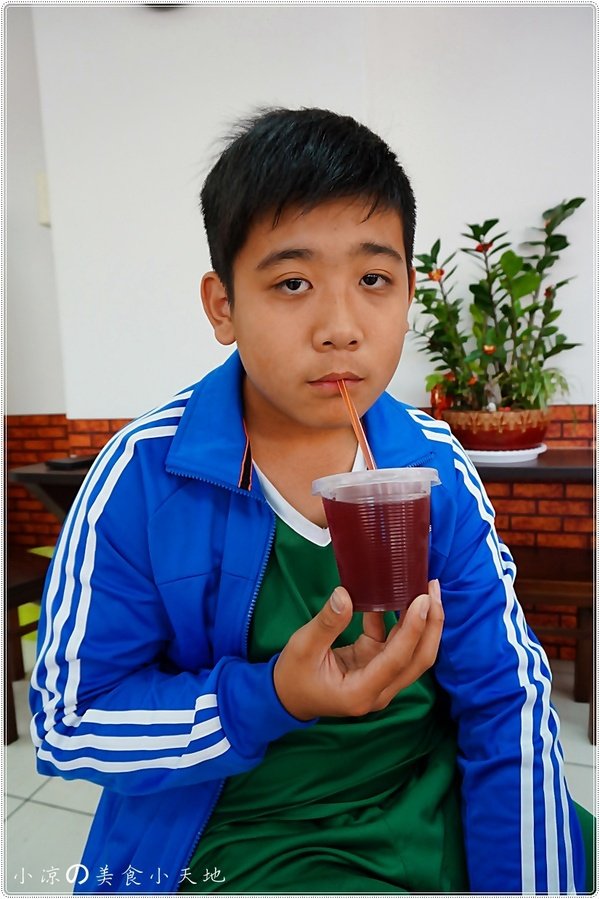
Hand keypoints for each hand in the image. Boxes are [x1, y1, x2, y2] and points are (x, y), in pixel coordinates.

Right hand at [273, 580, 442, 720]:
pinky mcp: (375, 668)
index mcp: (361, 691)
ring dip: (421, 622)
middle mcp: (379, 690)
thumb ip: (326, 623)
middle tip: (433, 588)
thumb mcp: (303, 648)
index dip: (413, 629)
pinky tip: (394, 597)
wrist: (286, 697)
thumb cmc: (293, 676)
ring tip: (425, 588)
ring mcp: (380, 680)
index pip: (397, 659)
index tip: (422, 599)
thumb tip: (345, 594)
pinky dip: (397, 622)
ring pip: (412, 653)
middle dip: (431, 624)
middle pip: (418, 659)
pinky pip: (394, 644)